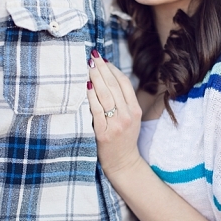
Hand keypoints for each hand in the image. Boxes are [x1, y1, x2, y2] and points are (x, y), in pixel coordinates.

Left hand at [86, 51, 142, 179]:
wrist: (123, 163)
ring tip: (88, 66)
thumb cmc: (123, 138)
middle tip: (93, 56)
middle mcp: (127, 115)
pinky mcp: (104, 132)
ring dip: (96, 78)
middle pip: (114, 86)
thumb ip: (123, 102)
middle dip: (102, 69)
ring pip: (106, 95)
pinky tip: (86, 86)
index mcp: (134, 110)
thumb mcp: (129, 119)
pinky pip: (97, 110)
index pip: (124, 83)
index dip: (113, 69)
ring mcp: (116, 124)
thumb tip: (108, 78)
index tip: (103, 59)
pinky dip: (91, 96)